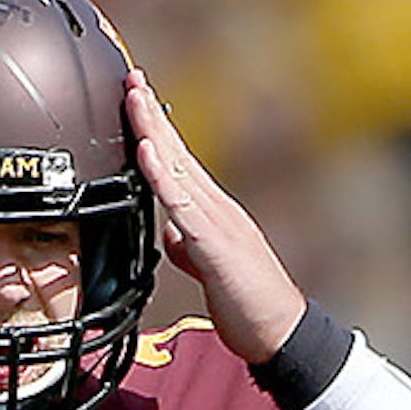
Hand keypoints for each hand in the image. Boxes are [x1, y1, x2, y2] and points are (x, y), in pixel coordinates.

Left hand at [123, 69, 306, 362]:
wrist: (280, 332)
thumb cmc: (247, 302)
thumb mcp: (206, 268)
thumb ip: (187, 247)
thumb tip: (170, 233)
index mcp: (211, 213)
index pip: (178, 162)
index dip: (156, 129)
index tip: (136, 98)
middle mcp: (216, 208)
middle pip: (178, 152)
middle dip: (151, 114)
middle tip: (130, 77)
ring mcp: (218, 221)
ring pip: (179, 168)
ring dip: (154, 131)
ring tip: (134, 99)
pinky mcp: (216, 243)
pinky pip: (182, 203)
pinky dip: (162, 175)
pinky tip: (147, 152)